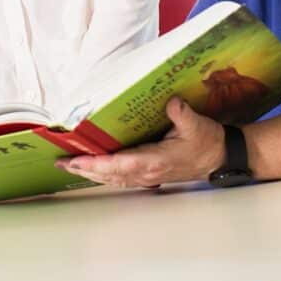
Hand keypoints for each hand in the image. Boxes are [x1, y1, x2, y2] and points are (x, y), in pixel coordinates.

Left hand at [57, 98, 225, 187]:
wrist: (219, 157)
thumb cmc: (207, 142)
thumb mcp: (197, 125)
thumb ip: (182, 114)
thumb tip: (171, 102)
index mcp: (156, 160)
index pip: (119, 164)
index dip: (96, 164)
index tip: (76, 161)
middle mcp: (147, 172)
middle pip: (109, 174)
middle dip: (84, 169)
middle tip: (61, 163)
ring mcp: (147, 176)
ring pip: (112, 178)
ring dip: (90, 173)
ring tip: (69, 166)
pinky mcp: (148, 175)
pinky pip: (120, 178)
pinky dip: (102, 174)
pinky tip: (91, 170)